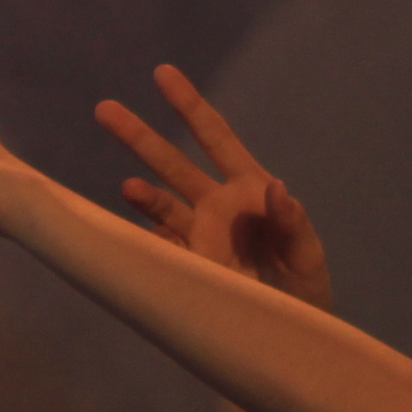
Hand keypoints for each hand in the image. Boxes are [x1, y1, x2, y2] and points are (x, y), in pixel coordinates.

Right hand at [93, 65, 332, 308]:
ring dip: (141, 191)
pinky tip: (138, 225)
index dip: (189, 106)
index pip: (214, 138)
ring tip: (126, 184)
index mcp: (249, 190)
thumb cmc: (305, 291)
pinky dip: (147, 235)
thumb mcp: (307, 256)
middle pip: (173, 163)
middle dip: (140, 136)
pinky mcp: (186, 267)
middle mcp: (217, 206)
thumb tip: (275, 186)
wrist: (289, 337)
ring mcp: (198, 237)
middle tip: (104, 109)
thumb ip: (292, 222)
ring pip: (160, 202)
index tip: (163, 73)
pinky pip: (160, 246)